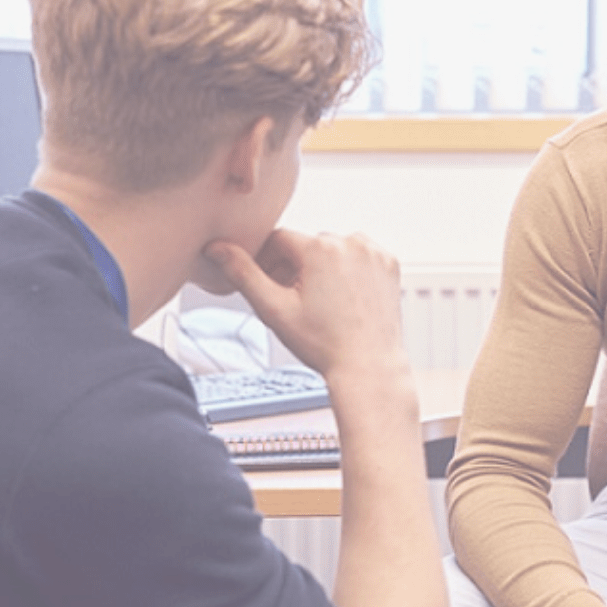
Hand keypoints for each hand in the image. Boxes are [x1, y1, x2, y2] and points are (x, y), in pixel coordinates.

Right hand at [205, 229, 407, 386]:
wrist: (368, 367)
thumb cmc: (324, 345)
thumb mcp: (274, 309)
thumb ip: (242, 274)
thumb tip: (217, 248)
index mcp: (321, 248)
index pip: (278, 240)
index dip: (267, 262)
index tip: (268, 285)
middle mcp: (351, 242)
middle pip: (307, 245)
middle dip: (294, 266)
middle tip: (290, 300)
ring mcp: (374, 252)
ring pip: (333, 249)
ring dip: (321, 266)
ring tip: (319, 301)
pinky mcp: (389, 263)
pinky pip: (358, 256)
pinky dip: (348, 269)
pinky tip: (342, 297)